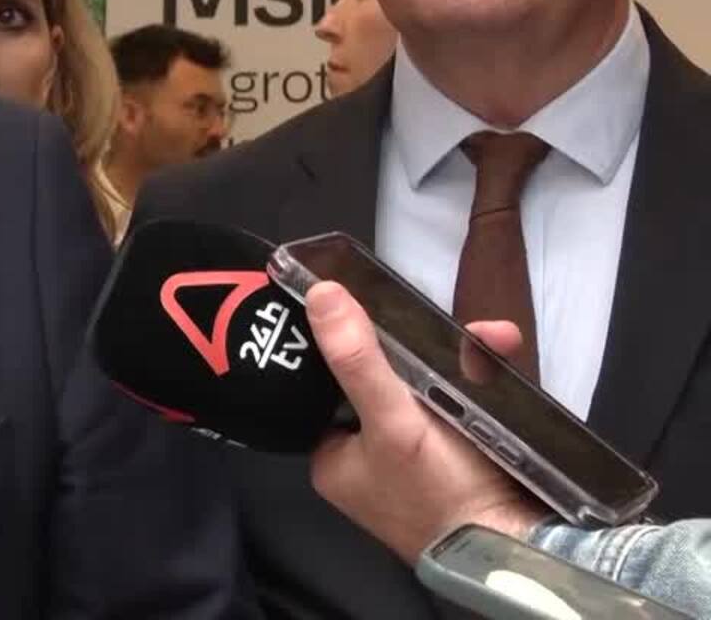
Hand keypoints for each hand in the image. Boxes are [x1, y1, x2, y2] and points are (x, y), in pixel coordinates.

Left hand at [304, 281, 545, 561]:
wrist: (522, 549)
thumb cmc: (441, 493)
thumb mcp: (392, 423)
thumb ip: (359, 362)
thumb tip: (320, 294)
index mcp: (335, 458)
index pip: (325, 388)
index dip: (346, 347)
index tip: (365, 304)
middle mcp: (369, 460)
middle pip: (384, 382)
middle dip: (419, 346)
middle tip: (436, 318)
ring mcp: (418, 458)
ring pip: (432, 387)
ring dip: (463, 358)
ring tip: (487, 336)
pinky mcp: (464, 457)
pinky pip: (467, 402)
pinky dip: (484, 377)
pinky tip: (500, 346)